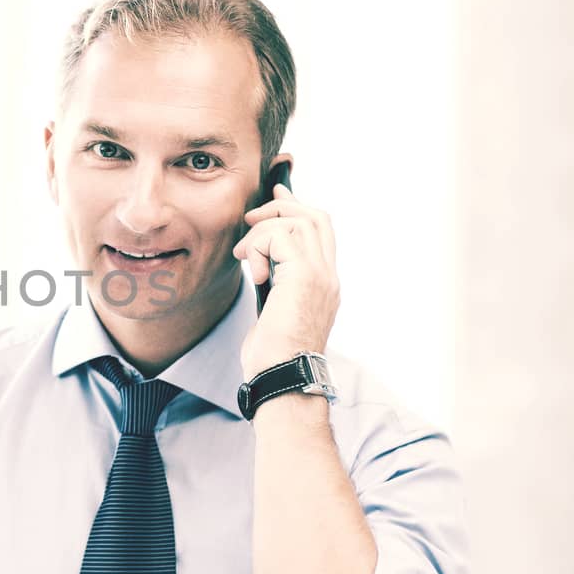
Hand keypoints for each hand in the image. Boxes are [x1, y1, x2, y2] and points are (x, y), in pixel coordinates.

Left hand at [232, 182, 340, 377]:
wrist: (283, 377)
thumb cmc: (273, 356)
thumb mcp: (274, 312)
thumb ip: (275, 284)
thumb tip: (260, 265)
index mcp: (324, 283)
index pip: (321, 231)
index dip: (297, 208)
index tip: (274, 196)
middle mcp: (328, 276)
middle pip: (316, 217)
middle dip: (281, 207)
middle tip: (251, 218)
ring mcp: (320, 275)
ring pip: (298, 220)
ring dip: (264, 230)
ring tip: (245, 256)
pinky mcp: (304, 277)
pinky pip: (280, 236)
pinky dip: (258, 246)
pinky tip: (251, 271)